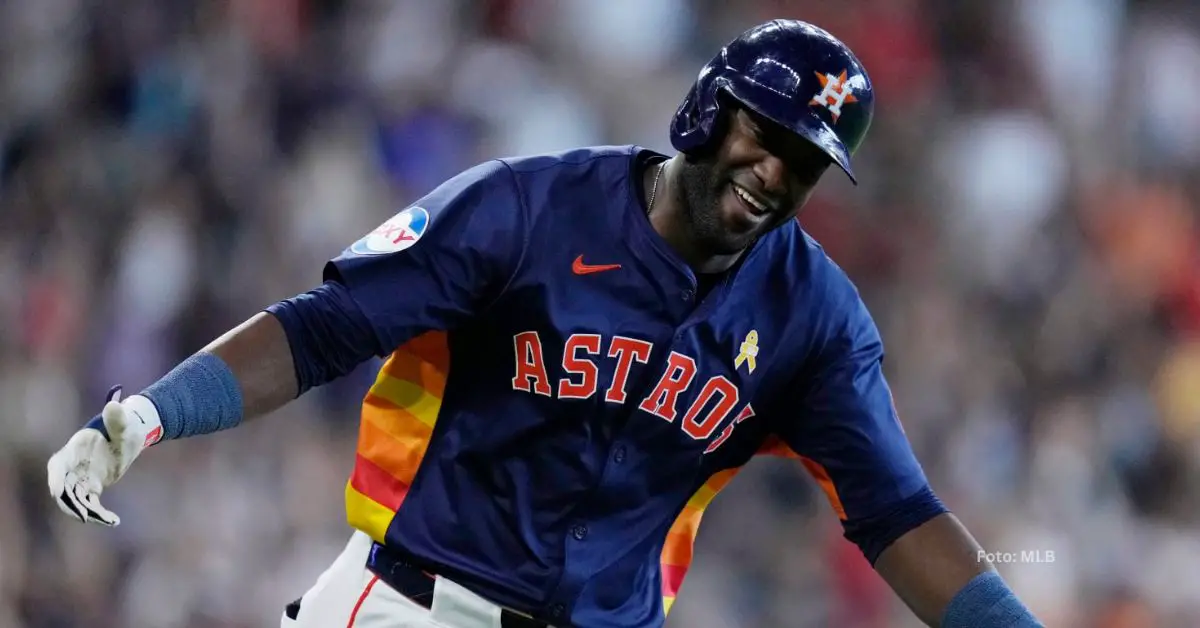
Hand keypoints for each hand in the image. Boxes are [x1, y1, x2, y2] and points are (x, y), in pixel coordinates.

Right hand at [46, 386, 163, 525]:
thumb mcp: (124, 424)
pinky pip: (90, 503)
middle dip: (69, 503)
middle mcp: (74, 464)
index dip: (55, 478)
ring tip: (108, 520)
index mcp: (76, 448)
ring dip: (86, 512)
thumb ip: (117, 418)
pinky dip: (99, 513)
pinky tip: (114, 521)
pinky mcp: (92, 486)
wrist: (131, 435)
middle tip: (84, 517)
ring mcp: (81, 476)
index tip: (56, 493)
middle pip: (63, 488)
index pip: (58, 465)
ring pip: (76, 499)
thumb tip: (113, 405)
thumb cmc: (126, 426)